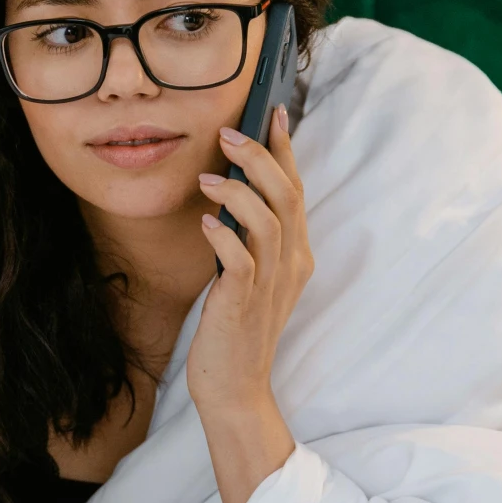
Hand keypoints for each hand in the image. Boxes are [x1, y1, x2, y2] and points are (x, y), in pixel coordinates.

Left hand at [189, 106, 311, 502]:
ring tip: (209, 176)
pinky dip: (222, 233)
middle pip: (287, 195)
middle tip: (229, 132)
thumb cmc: (235, 332)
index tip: (275, 112)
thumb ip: (250, 239)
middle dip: (260, 157)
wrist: (234, 390)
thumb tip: (229, 193)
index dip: (286, 150)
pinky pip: (239, 258)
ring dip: (238, 190)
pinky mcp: (243, 303)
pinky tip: (204, 221)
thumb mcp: (250, 278)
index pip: (296, 191)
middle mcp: (290, 265)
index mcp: (296, 256)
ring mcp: (270, 284)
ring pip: (268, 220)